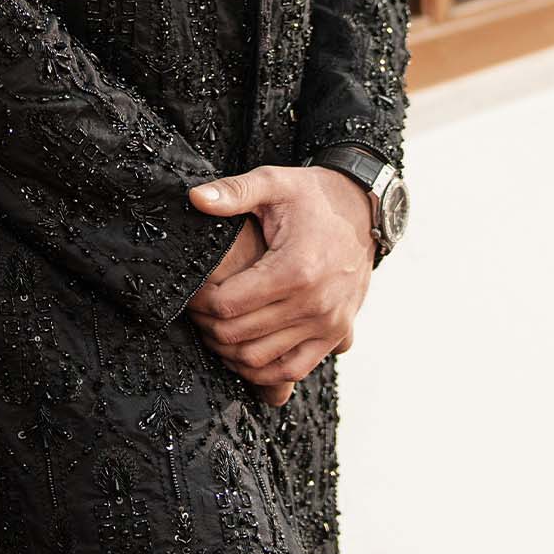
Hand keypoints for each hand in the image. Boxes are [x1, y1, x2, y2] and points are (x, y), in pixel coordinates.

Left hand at [184, 165, 374, 406]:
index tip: (192, 290)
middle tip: (197, 311)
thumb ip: (234, 192)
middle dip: (208, 326)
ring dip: (229, 351)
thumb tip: (196, 199)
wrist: (361, 210)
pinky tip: (244, 349)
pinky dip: (263, 370)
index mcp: (295, 268)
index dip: (200, 301)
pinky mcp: (336, 334)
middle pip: (239, 335)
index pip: (228, 304)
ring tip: (215, 328)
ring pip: (260, 360)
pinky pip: (293, 369)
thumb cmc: (312, 196)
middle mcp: (314, 303)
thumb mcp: (274, 183)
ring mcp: (328, 323)